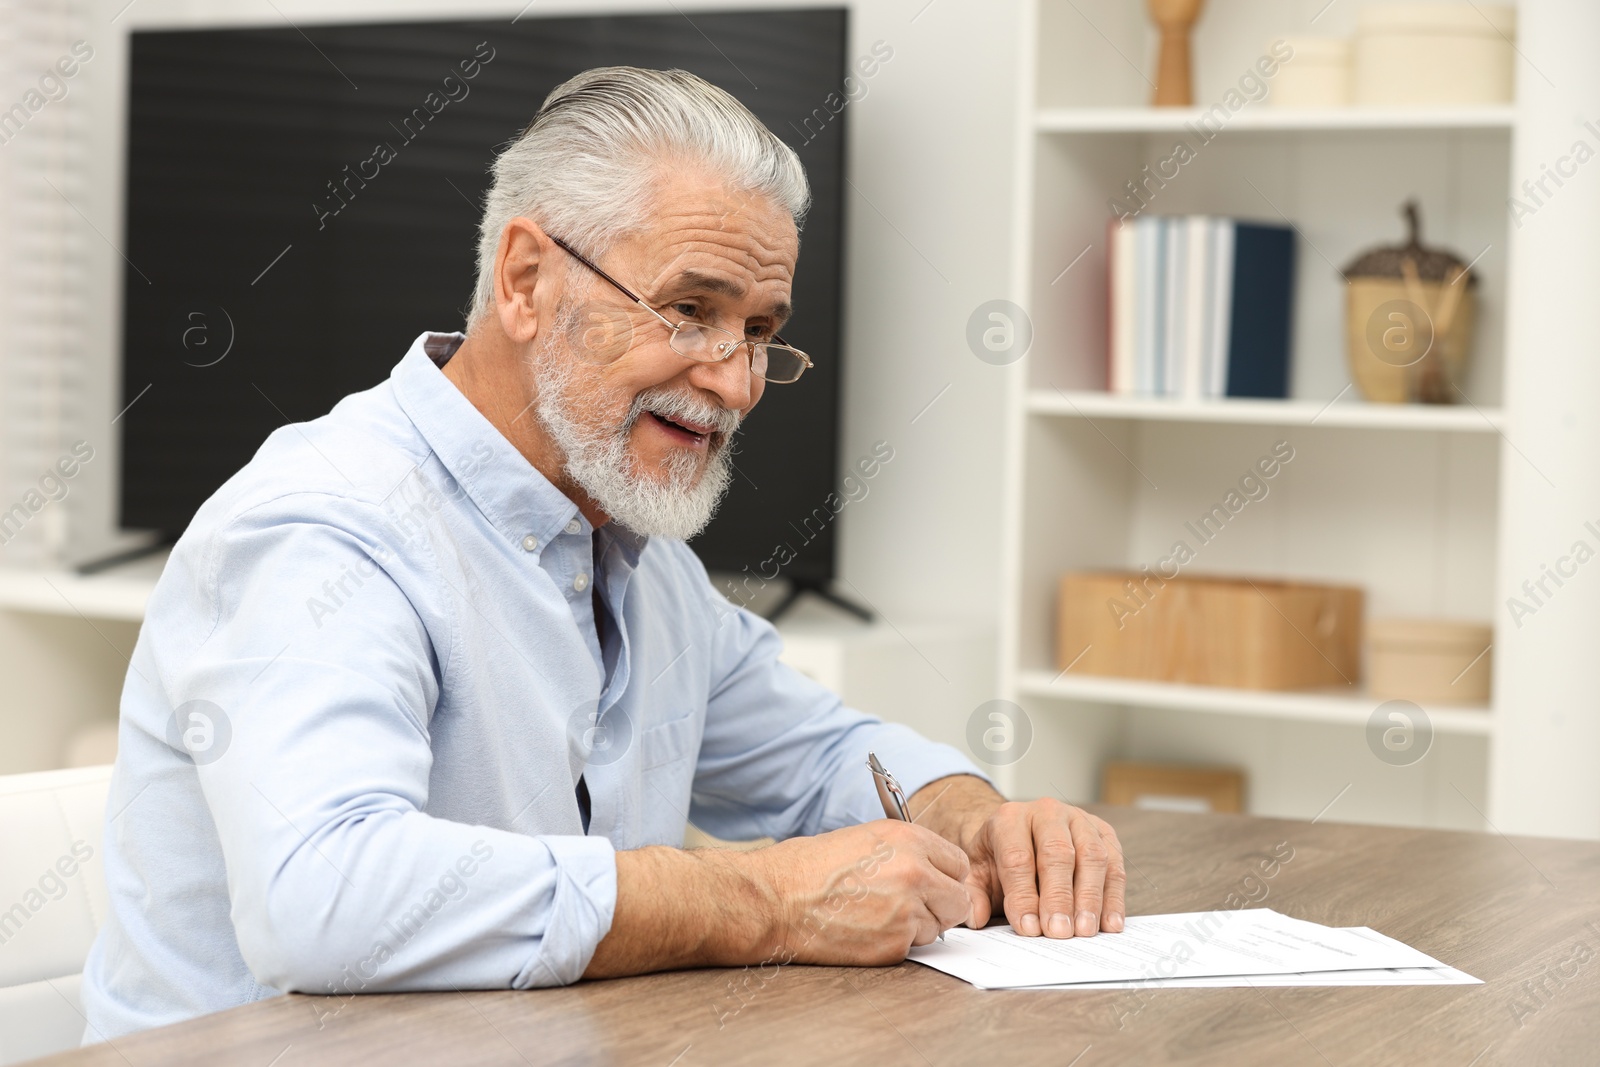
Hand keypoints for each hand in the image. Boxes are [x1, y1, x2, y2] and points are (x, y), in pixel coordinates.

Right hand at [749, 820, 972, 964]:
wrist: (777, 900)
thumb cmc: (810, 867)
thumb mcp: (865, 838)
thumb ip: (907, 853)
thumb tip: (933, 872)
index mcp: (909, 840)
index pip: (959, 864)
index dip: (944, 876)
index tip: (932, 882)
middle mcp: (916, 874)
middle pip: (959, 900)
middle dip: (940, 905)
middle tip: (911, 905)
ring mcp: (907, 912)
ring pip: (936, 927)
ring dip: (916, 926)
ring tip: (876, 914)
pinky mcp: (894, 946)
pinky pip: (911, 948)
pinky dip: (893, 943)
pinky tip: (865, 930)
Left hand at [961, 797, 1124, 937]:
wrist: (1020, 833)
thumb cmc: (999, 856)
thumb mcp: (977, 871)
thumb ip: (974, 894)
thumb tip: (976, 917)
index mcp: (1010, 818)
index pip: (1018, 857)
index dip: (1024, 895)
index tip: (1029, 928)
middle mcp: (1047, 812)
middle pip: (1058, 853)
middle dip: (1059, 897)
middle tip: (1059, 932)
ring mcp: (1079, 820)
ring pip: (1092, 856)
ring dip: (1091, 898)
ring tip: (1085, 931)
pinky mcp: (1104, 833)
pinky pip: (1115, 864)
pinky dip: (1114, 897)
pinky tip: (1110, 924)